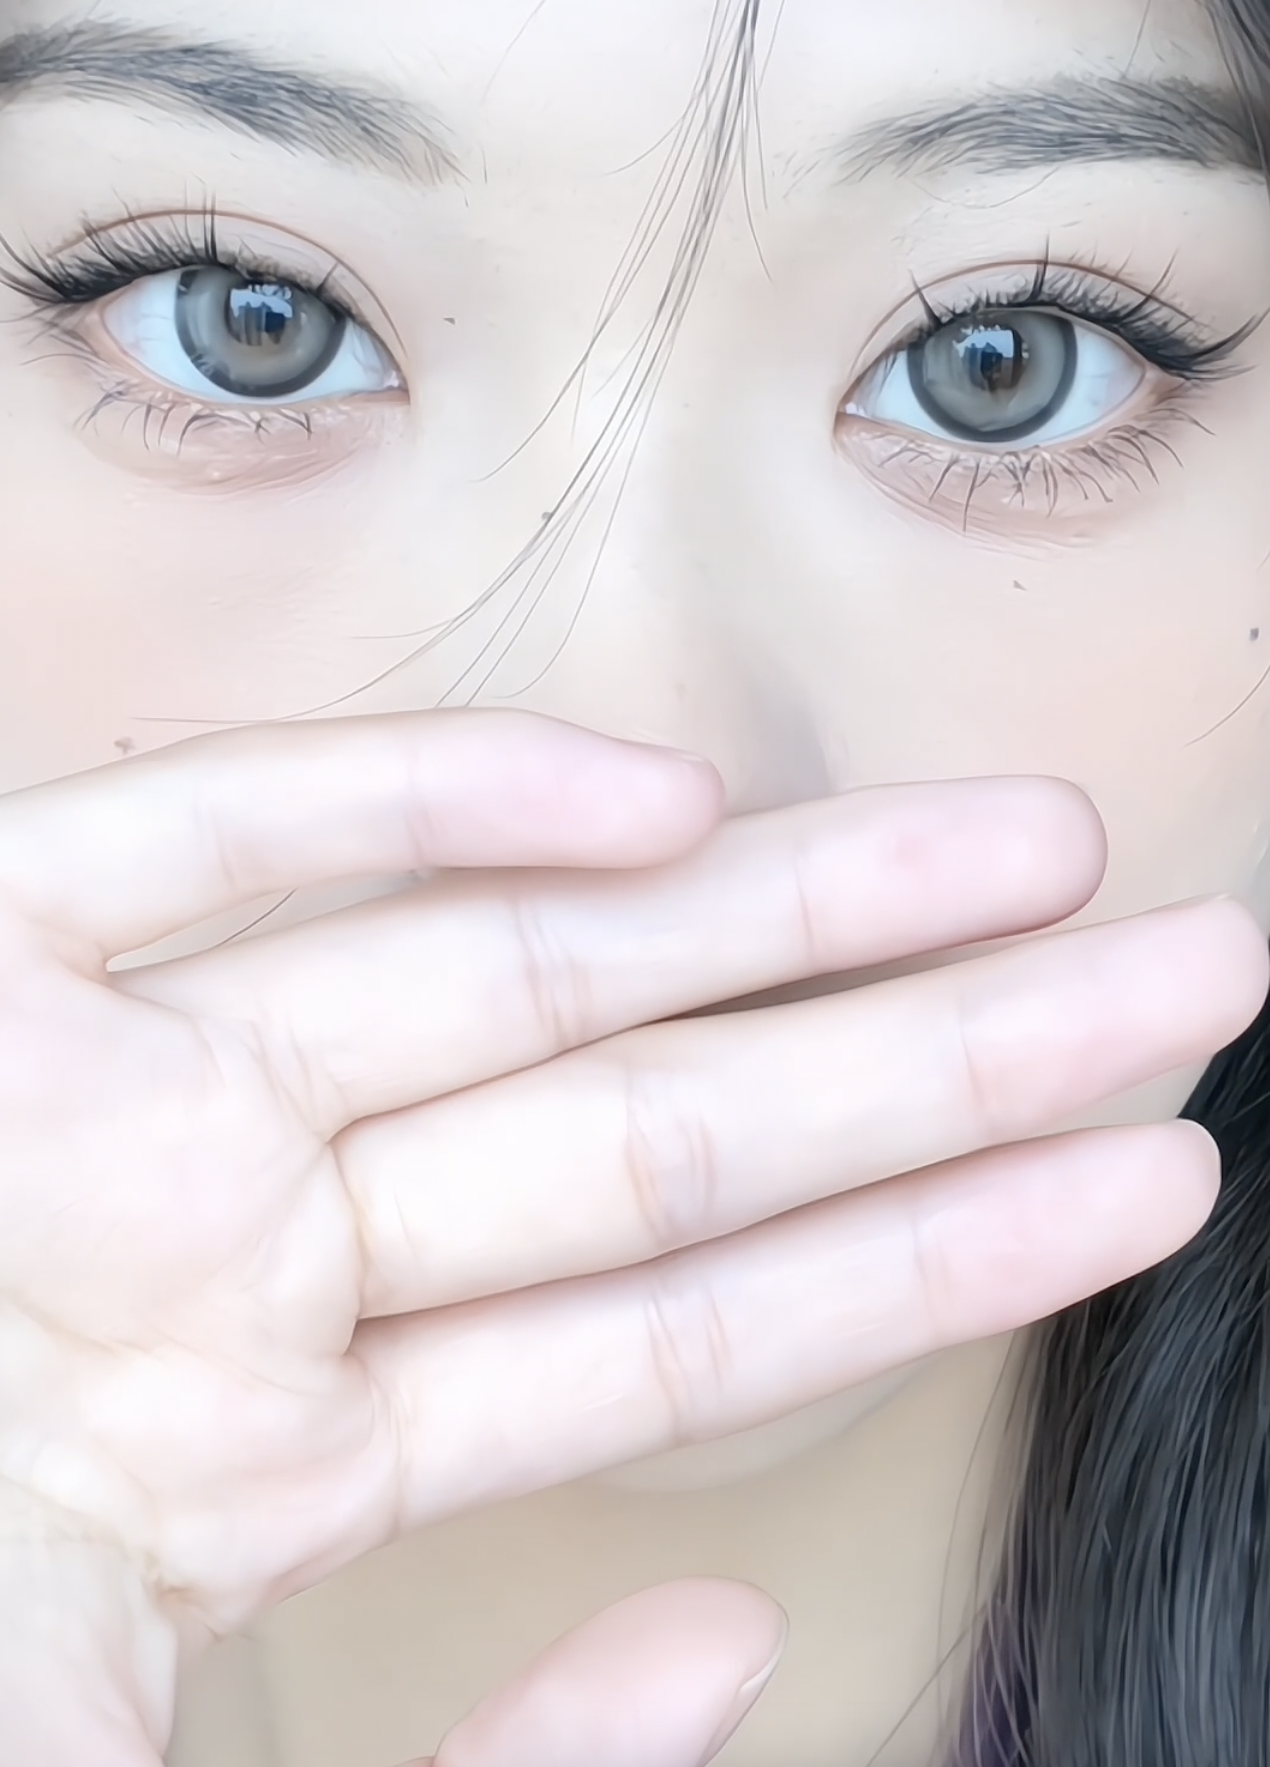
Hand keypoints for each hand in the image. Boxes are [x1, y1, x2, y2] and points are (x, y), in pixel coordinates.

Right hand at [0, 711, 1261, 1762]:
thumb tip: (739, 1652)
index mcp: (261, 1446)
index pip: (690, 1329)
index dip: (938, 1243)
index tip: (1145, 1167)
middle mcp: (214, 1248)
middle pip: (658, 1134)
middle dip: (936, 1047)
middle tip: (1196, 966)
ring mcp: (94, 1103)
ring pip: (506, 977)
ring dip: (774, 913)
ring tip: (1035, 857)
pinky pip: (205, 845)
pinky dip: (415, 804)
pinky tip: (643, 798)